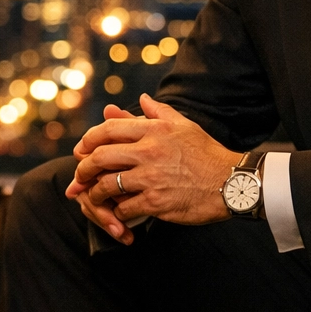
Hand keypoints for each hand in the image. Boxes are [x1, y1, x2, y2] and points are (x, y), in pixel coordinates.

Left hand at [64, 94, 237, 243]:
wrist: (231, 183)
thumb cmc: (207, 153)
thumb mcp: (183, 125)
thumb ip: (157, 112)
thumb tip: (141, 99)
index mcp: (154, 130)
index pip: (108, 130)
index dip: (88, 140)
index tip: (81, 150)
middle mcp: (149, 152)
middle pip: (101, 157)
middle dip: (83, 169)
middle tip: (79, 177)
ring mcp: (151, 178)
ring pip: (108, 185)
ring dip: (96, 193)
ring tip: (95, 197)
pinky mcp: (156, 202)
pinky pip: (124, 207)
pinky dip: (117, 211)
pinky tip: (119, 212)